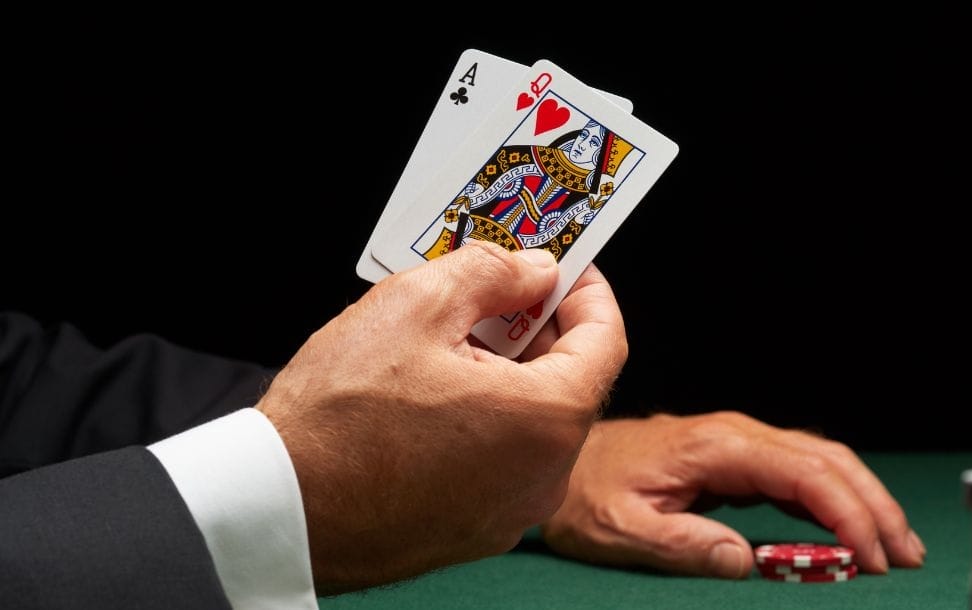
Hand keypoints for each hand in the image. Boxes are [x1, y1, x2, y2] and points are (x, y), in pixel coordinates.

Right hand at [255, 243, 627, 593]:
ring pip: (534, 423)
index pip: (607, 340)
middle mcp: (543, 476)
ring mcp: (511, 512)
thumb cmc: (339, 416)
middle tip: (497, 294)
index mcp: (545, 419)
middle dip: (540, 330)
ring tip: (453, 343)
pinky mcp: (477, 530)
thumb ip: (492, 273)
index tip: (564, 268)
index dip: (587, 293)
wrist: (280, 509)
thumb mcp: (415, 306)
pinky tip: (437, 397)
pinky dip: (489, 420)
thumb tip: (534, 270)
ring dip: (510, 376)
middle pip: (571, 382)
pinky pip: (505, 460)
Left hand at [541, 412, 925, 577]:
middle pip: (826, 460)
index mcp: (715, 447)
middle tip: (906, 557)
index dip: (847, 513)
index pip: (802, 472)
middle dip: (872, 506)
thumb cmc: (588, 492)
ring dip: (862, 501)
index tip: (872, 558)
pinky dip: (833, 502)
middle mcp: (735, 436)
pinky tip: (851, 533)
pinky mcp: (736, 462)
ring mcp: (738, 445)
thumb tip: (748, 561)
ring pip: (820, 463)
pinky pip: (798, 476)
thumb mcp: (623, 527)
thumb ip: (683, 543)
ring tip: (897, 548)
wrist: (567, 463)